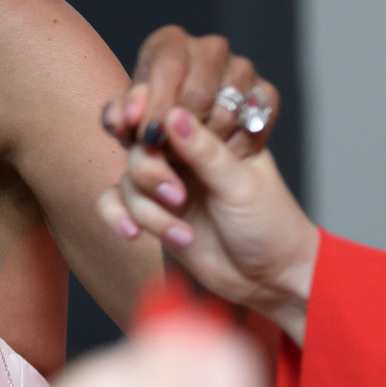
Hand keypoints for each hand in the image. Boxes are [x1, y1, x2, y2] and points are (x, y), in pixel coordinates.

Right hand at [97, 107, 318, 343]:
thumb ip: (205, 151)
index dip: (144, 108)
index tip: (136, 122)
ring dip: (148, 209)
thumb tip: (174, 116)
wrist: (269, 280)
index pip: (167, 106)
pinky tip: (132, 234)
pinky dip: (118, 217)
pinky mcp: (151, 211)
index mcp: (211, 136)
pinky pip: (114, 203)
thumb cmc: (271, 225)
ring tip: (183, 234)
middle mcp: (183, 154)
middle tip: (176, 195)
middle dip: (150, 171)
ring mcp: (165, 182)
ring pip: (129, 178)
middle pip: (140, 143)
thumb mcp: (241, 185)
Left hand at [101, 26, 279, 158]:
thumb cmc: (150, 124)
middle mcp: (210, 48)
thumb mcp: (126, 123)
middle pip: (199, 90)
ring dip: (204, 143)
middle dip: (179, 129)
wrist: (187, 145)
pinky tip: (215, 154)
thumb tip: (127, 117)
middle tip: (166, 153)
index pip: (169, 65)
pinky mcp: (267, 94)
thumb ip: (119, 118)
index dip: (158, 105)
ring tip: (185, 156)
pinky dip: (233, 147)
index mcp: (170, 42)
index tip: (149, 137)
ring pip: (227, 111)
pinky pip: (254, 124)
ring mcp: (243, 68)